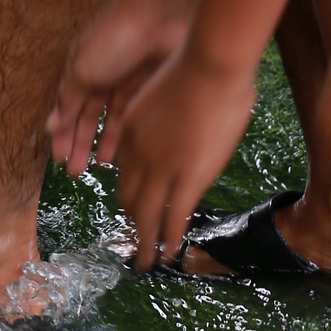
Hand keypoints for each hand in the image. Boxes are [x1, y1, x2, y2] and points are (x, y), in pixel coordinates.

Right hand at [46, 0, 189, 175]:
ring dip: (106, 142)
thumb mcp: (82, 70)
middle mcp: (102, 79)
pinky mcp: (151, 87)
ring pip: (113, 120)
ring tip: (103, 166)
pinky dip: (130, 132)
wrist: (159, 16)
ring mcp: (127, 83)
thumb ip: (68, 101)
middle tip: (76, 172)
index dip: (62, 134)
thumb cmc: (113, 38)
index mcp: (81, 71)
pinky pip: (136, 115)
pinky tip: (128, 151)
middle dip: (80, 144)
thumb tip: (50, 126)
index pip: (67, 109)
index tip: (59, 159)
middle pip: (87, 118)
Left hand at [110, 43, 257, 269]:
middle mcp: (137, 154)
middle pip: (129, 197)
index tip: (132, 207)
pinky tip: (168, 254)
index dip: (128, 192)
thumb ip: (161, 114)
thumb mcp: (162, 92)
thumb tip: (173, 125)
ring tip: (144, 263)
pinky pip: (172, 215)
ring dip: (145, 241)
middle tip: (134, 244)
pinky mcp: (187, 177)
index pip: (124, 172)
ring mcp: (160, 168)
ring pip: (146, 213)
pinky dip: (168, 237)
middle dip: (132, 223)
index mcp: (130, 131)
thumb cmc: (193, 68)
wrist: (207, 67)